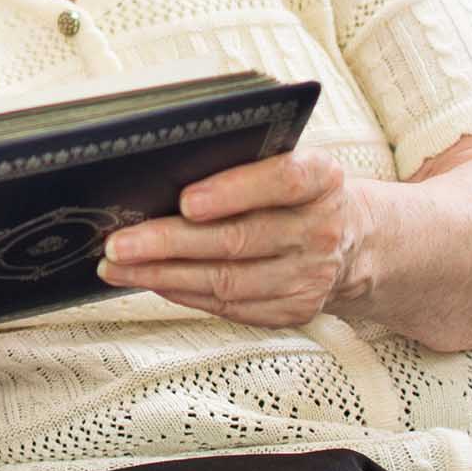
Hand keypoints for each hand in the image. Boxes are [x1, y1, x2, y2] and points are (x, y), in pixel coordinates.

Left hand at [95, 150, 363, 328]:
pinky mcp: (295, 310)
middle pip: (240, 239)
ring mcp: (310, 276)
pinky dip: (185, 294)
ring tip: (117, 267)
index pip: (282, 181)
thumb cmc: (295, 191)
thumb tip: (158, 170)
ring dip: (165, 275)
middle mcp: (321, 230)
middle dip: (170, 243)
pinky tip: (152, 282)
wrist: (354, 239)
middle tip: (119, 243)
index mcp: (322, 179)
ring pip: (228, 281)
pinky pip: (231, 306)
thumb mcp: (284, 161)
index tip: (186, 201)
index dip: (233, 191)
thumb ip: (239, 160)